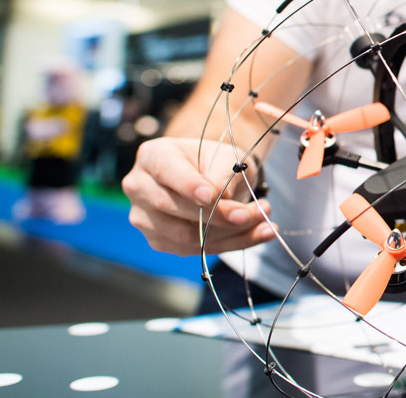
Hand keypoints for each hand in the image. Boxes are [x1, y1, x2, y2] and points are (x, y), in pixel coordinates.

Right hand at [122, 137, 275, 255]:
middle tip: (254, 213)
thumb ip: (223, 175)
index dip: (188, 186)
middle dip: (220, 215)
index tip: (211, 196)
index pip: (167, 172)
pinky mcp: (160, 241)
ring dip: (233, 233)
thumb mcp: (225, 157)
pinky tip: (261, 234)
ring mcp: (145, 218)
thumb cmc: (215, 160)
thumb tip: (225, 203)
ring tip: (266, 222)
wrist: (210, 175)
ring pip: (187, 236)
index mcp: (152, 156)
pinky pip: (197, 250)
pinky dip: (234, 244)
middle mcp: (140, 188)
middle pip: (175, 208)